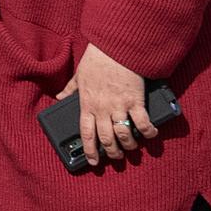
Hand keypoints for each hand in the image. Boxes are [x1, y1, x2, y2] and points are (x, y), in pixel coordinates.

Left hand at [56, 42, 158, 169]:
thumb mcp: (79, 76)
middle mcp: (102, 109)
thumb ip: (70, 89)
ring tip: (132, 149)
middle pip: (106, 138)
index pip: (86, 134)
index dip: (89, 151)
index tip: (93, 162)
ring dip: (129, 145)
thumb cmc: (97, 61)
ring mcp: (119, 106)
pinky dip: (148, 132)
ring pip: (123, 134)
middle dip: (112, 152)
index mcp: (87, 104)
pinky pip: (142, 122)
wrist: (115, 48)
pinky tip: (151, 135)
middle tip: (117, 158)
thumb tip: (59, 97)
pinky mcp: (135, 100)